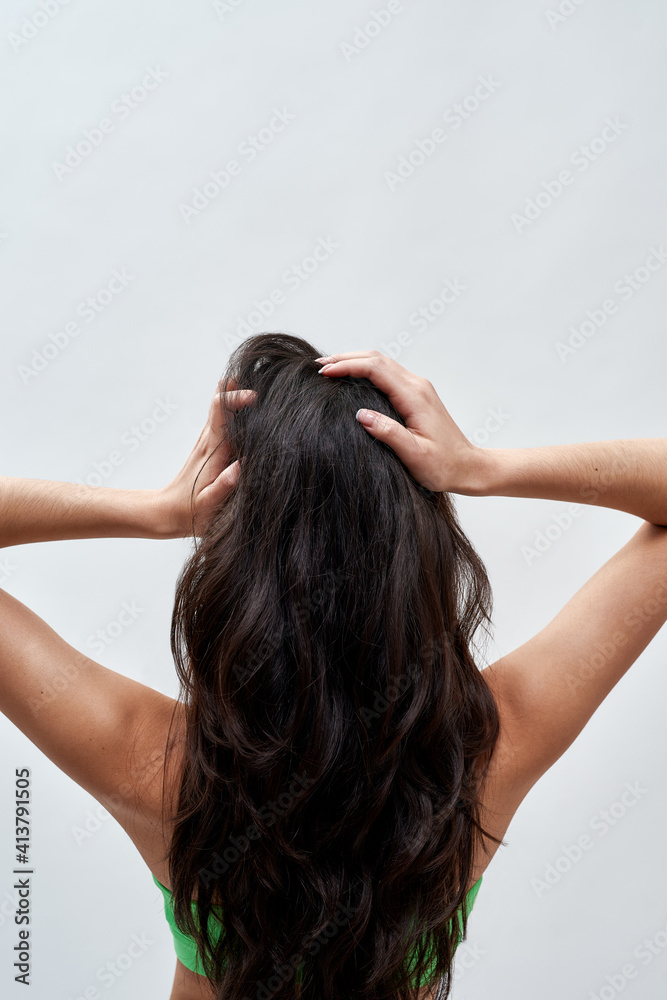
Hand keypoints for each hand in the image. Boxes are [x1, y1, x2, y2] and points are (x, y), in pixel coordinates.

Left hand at [157, 382, 255, 537]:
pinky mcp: (210, 448)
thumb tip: (241, 467)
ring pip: (222, 409)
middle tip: (259, 372)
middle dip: (237, 386)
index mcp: (212, 450)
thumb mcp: (207, 505)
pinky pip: (223, 420)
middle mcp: (209, 440)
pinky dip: (234, 407)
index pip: (221, 412)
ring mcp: (208, 442)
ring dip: (235, 393)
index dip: (236, 398)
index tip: (255, 397)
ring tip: (255, 380)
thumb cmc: (189, 513)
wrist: (166, 513)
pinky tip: (247, 405)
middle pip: (221, 401)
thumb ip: (223, 487)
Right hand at [314, 351, 485, 493]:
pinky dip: (365, 370)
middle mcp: (417, 385)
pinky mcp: (416, 394)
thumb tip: (361, 414)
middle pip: (376, 358)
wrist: (468, 467)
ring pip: (381, 363)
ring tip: (329, 369)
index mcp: (414, 396)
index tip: (323, 373)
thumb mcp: (414, 455)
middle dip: (345, 358)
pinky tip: (351, 379)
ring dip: (354, 362)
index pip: (375, 369)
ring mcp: (418, 388)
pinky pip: (387, 373)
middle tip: (318, 367)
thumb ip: (389, 433)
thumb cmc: (443, 466)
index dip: (347, 367)